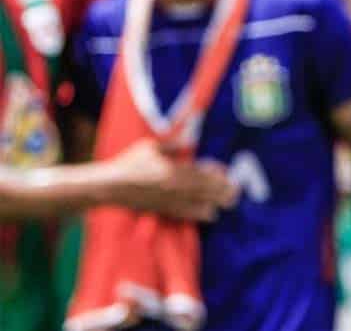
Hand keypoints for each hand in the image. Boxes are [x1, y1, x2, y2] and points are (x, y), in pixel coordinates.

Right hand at [109, 139, 239, 220]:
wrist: (109, 185)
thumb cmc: (129, 162)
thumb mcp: (151, 147)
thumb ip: (172, 145)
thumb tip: (190, 141)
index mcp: (171, 169)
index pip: (199, 171)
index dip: (215, 173)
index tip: (227, 173)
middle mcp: (172, 186)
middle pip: (202, 188)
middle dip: (220, 189)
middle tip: (236, 191)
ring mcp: (167, 199)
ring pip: (197, 201)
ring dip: (214, 201)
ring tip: (230, 202)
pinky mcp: (161, 209)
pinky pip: (184, 212)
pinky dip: (198, 213)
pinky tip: (211, 215)